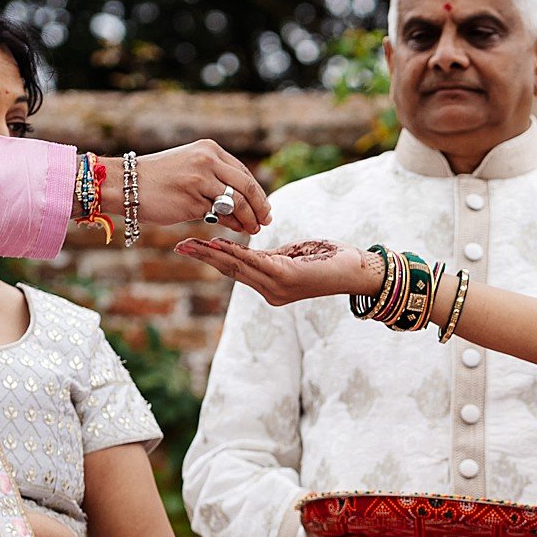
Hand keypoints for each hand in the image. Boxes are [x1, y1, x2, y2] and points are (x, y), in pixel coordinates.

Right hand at [111, 142, 270, 234]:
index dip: (257, 192)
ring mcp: (201, 180)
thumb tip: (242, 200)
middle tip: (266, 219)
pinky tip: (237, 228)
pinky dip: (233, 223)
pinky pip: (221, 214)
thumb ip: (214, 178)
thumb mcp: (190, 167)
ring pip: (237, 201)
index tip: (264, 206)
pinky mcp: (194, 200)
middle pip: (246, 185)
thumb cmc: (157, 180)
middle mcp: (208, 160)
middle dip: (260, 206)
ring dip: (249, 217)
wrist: (127, 184)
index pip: (242, 172)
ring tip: (253, 227)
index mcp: (209, 149)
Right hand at [176, 237, 383, 306]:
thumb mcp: (294, 257)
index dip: (212, 258)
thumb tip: (251, 250)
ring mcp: (278, 288)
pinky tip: (219, 245)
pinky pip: (256, 262)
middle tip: (179, 246)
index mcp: (270, 287)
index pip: (235, 271)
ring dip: (212, 254)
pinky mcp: (287, 278)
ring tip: (191, 245)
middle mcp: (271, 292)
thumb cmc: (331, 260)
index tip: (190, 247)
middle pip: (230, 270)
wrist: (358, 272)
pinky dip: (236, 252)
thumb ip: (272, 257)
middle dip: (203, 257)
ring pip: (238, 267)